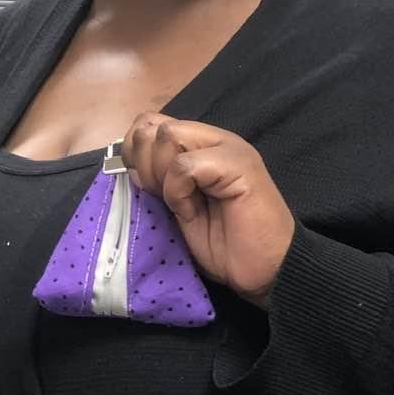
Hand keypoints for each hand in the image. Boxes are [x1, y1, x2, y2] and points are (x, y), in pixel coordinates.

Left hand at [122, 113, 294, 308]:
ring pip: (167, 136)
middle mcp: (212, 139)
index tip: (141, 185)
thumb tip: (127, 162)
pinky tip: (191, 212)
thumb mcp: (176, 206)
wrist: (267, 271)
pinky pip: (185, 165)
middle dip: (144, 163)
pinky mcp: (239, 164)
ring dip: (161, 176)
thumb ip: (157, 179)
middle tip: (160, 196)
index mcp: (198, 145)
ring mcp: (228, 148)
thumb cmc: (224, 244)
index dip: (134, 151)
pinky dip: (178, 192)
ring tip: (180, 204)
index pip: (149, 123)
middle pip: (153, 126)